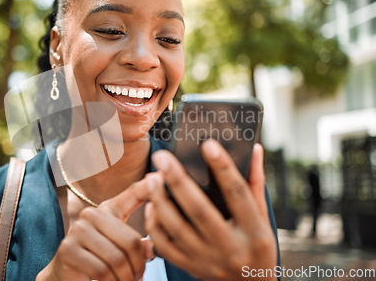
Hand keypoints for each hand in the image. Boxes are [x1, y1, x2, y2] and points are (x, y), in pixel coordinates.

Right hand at [36, 174, 158, 280]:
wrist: (65, 275)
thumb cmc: (98, 259)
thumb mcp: (121, 248)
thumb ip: (137, 244)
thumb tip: (151, 247)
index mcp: (107, 210)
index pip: (130, 196)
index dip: (145, 188)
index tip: (160, 176)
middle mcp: (91, 214)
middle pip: (131, 241)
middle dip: (138, 266)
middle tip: (139, 277)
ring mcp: (77, 230)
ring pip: (117, 259)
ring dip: (126, 278)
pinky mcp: (68, 250)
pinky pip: (102, 271)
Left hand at [145, 139, 276, 280]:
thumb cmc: (258, 246)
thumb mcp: (264, 218)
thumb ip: (255, 183)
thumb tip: (255, 149)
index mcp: (254, 232)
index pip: (237, 194)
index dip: (223, 168)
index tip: (207, 145)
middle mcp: (231, 248)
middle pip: (200, 210)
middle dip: (178, 181)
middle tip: (162, 157)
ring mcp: (208, 261)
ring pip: (177, 229)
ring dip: (161, 201)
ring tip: (152, 178)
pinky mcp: (191, 268)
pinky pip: (166, 247)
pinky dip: (155, 226)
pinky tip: (150, 206)